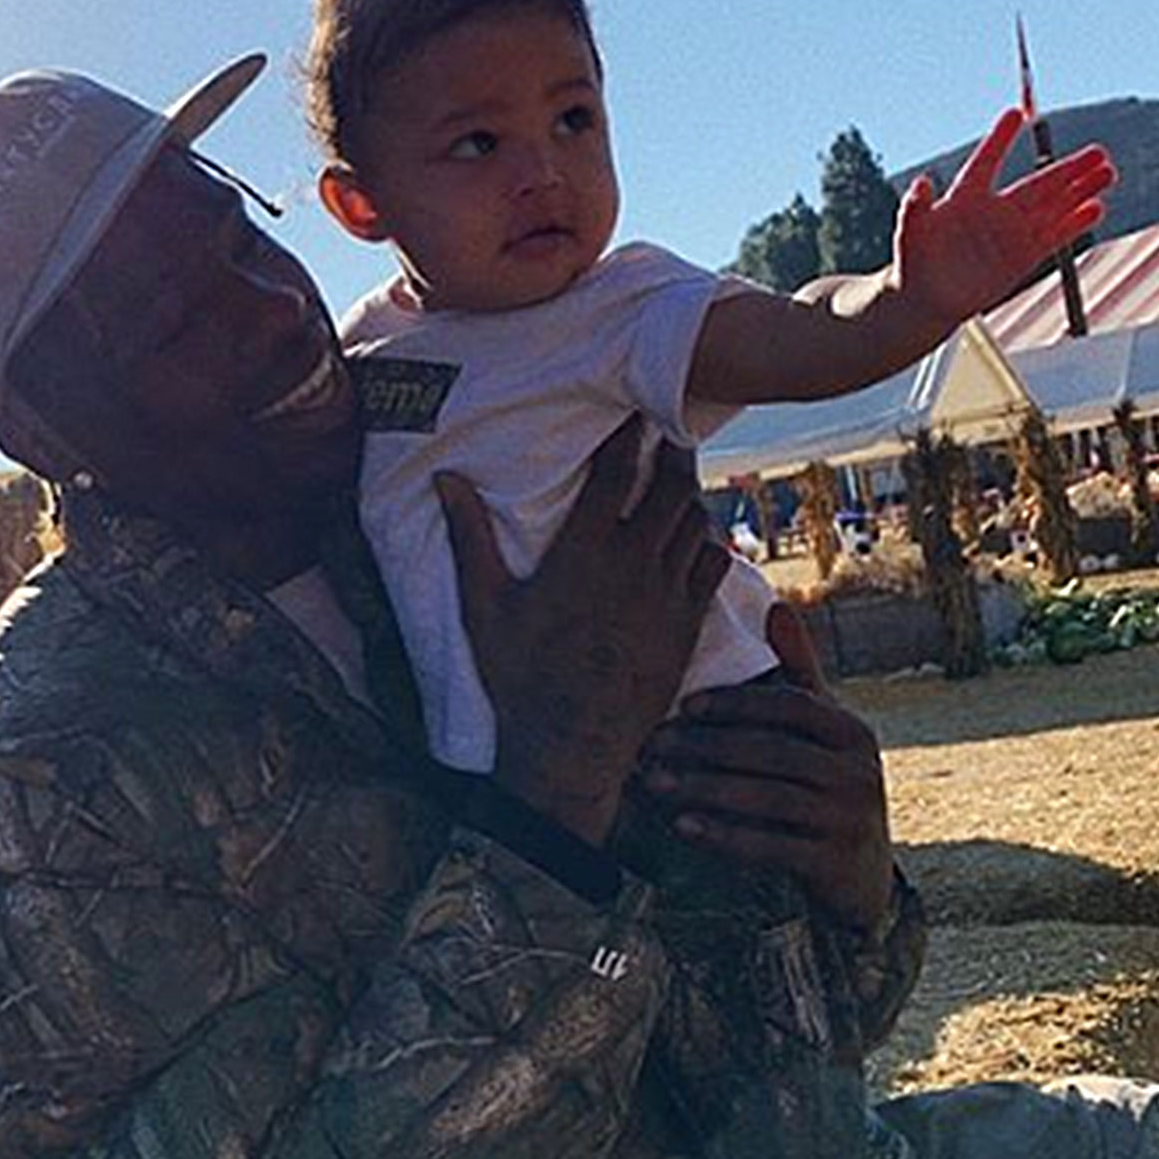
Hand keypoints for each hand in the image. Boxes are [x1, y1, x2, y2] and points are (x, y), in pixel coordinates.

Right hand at [438, 419, 729, 845]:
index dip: (628, 435)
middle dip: (672, 453)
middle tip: (669, 434)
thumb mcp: (483, 607)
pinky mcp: (687, 626)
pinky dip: (710, 543)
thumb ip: (469, 538)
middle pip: (669, 487)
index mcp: (582, 553)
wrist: (570, 746)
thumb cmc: (518, 678)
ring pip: (696, 522)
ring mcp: (666, 596)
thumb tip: (445, 480)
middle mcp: (632, 566)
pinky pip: (713, 567)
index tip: (633, 412)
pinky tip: (700, 537)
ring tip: (682, 479)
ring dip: (691, 495)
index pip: (615, 473)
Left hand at [638, 604, 894, 929]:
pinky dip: (724, 836)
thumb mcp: (821, 732)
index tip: (683, 705)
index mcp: (850, 731)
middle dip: (705, 747)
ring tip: (654, 784)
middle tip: (651, 746)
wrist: (860, 873)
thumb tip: (776, 606)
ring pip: (767, 798)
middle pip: (772, 751)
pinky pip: (771, 846)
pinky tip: (683, 826)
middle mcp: (858, 771)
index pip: (791, 705)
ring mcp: (849, 819)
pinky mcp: (833, 862)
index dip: (737, 703)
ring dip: (704, 789)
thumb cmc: (826, 786)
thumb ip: (799, 675)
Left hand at [892, 106, 1113, 332]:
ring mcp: (1011, 233)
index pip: (987, 161)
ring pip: (1053, 207)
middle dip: (1069, 169)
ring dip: (1080, 191)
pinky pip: (1054, 236)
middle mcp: (995, 211)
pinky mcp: (1022, 257)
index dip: (1000, 139)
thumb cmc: (913, 264)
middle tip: (1098, 153)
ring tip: (1107, 173)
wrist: (925, 301)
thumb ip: (915, 208)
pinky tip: (1095, 209)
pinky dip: (1074, 224)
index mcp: (965, 198)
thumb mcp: (909, 234)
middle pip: (1038, 184)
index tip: (1016, 113)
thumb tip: (920, 183)